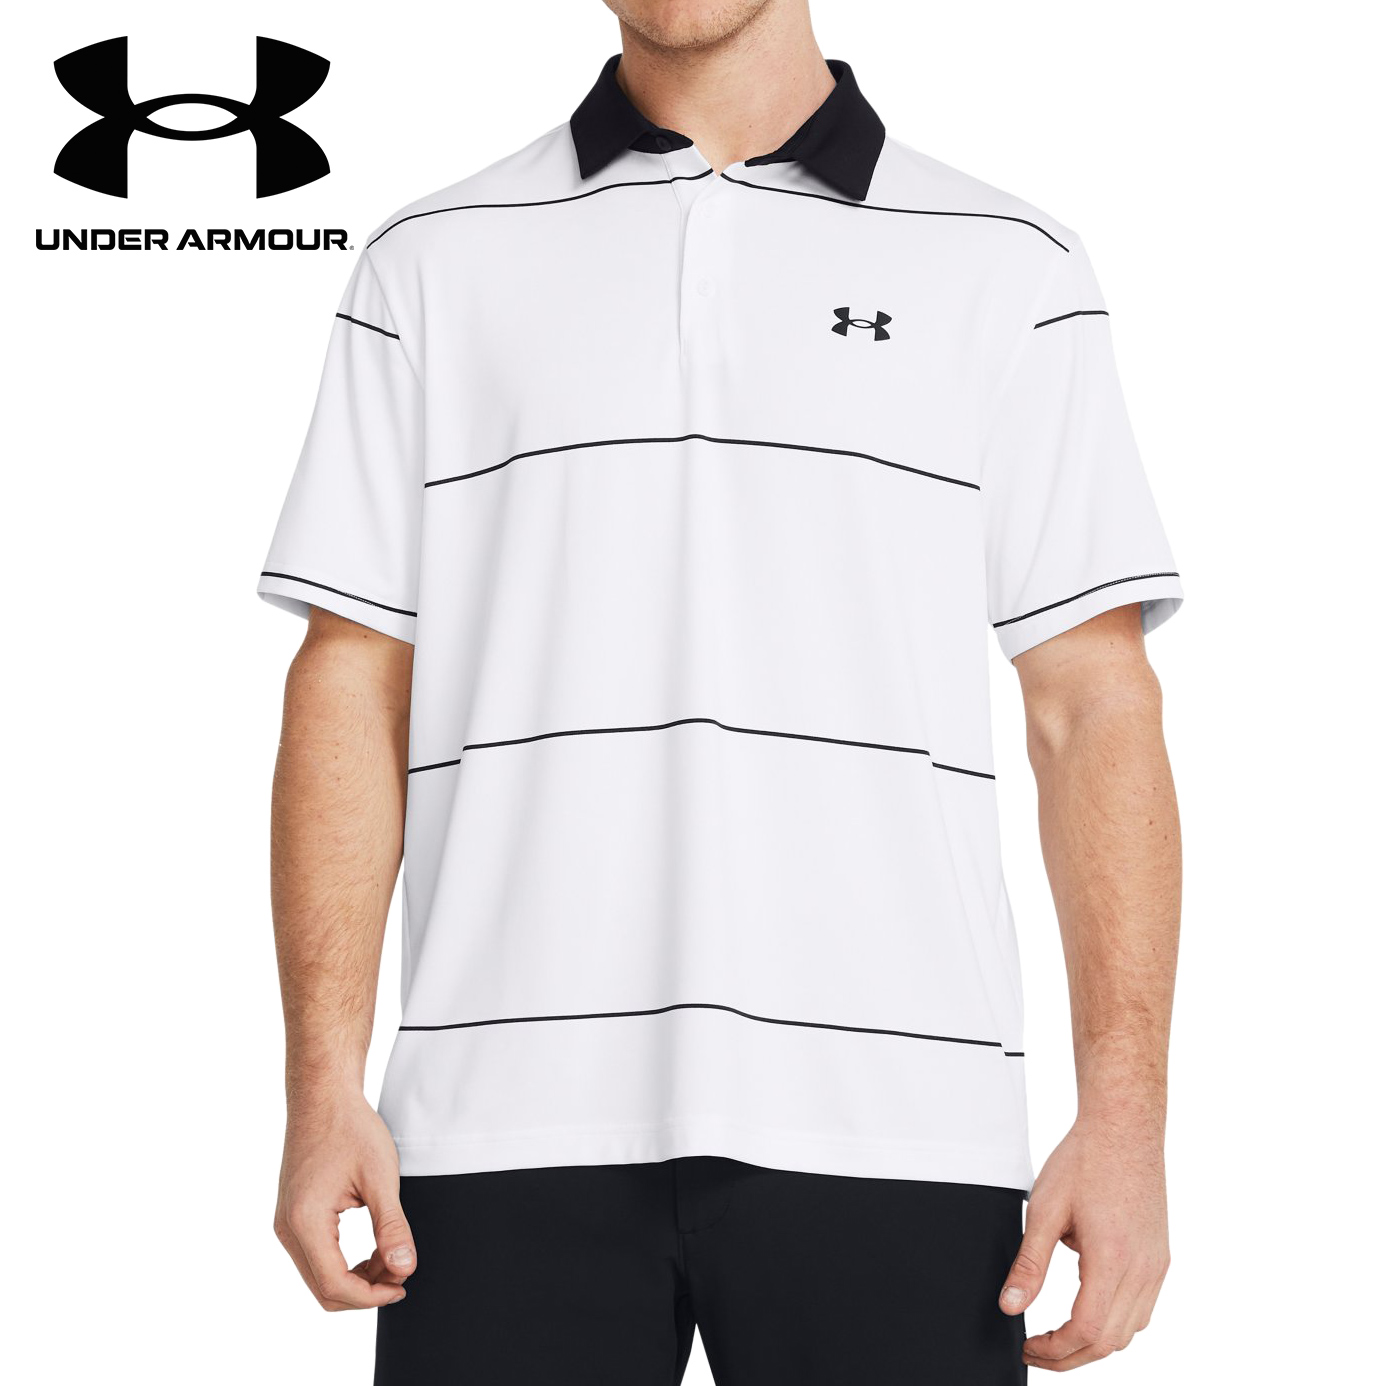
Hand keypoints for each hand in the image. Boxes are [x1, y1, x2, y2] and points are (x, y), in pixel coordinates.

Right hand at [274, 1091, 416, 1310]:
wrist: (323, 1097)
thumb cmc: (350, 1128)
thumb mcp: (380, 1177)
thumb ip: (392, 1227)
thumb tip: (404, 1269)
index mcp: (305, 1221)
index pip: (334, 1284)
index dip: (371, 1296)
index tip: (402, 1286)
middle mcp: (287, 1228)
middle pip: (323, 1289)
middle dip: (365, 1290)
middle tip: (401, 1273)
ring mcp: (286, 1223)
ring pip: (319, 1276)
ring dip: (356, 1277)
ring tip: (391, 1257)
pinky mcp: (292, 1217)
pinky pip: (316, 1256)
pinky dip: (344, 1261)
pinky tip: (373, 1249)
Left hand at [998, 1116, 1169, 1370]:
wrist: (1124, 1127)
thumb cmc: (1085, 1160)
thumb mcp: (1044, 1209)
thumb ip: (1029, 1264)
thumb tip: (1010, 1305)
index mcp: (1112, 1259)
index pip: (1087, 1330)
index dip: (1055, 1350)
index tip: (1029, 1347)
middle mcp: (1143, 1269)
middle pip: (1110, 1341)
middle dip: (1070, 1354)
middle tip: (1036, 1348)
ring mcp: (1156, 1265)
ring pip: (1129, 1330)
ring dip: (1094, 1341)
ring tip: (1057, 1333)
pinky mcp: (1160, 1257)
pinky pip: (1142, 1308)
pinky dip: (1114, 1320)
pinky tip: (1087, 1304)